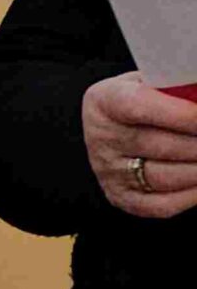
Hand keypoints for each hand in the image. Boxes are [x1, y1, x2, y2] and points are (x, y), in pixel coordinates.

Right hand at [82, 72, 196, 218]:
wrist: (114, 127)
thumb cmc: (144, 101)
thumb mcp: (152, 83)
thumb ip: (177, 89)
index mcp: (104, 101)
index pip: (140, 107)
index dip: (182, 114)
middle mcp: (101, 138)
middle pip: (162, 146)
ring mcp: (109, 171)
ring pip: (167, 177)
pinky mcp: (122, 197)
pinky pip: (164, 204)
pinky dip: (194, 194)